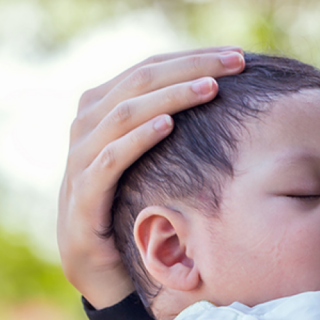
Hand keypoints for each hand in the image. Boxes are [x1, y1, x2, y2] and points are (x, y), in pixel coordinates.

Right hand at [58, 47, 245, 308]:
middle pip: (141, 79)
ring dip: (171, 96)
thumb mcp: (147, 152)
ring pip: (126, 112)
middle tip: (236, 62)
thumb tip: (220, 80)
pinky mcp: (82, 194)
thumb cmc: (132, 199)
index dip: (193, 56)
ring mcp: (80, 157)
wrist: (101, 265)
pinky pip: (111, 159)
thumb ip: (165, 115)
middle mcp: (86, 123)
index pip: (150, 66)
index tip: (239, 54)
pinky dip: (139, 138)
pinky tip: (169, 126)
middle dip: (192, 67)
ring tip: (211, 88)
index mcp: (101, 105)